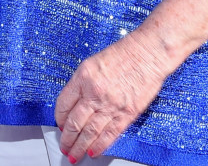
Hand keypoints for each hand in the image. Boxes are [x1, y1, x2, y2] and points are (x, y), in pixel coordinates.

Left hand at [55, 33, 170, 159]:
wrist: (148, 53)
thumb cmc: (124, 54)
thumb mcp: (92, 63)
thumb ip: (82, 84)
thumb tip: (75, 104)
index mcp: (82, 78)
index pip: (63, 104)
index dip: (59, 118)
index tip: (59, 125)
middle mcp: (94, 93)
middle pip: (74, 122)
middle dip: (67, 138)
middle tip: (64, 146)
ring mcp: (110, 105)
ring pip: (89, 132)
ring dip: (80, 146)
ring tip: (74, 155)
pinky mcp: (127, 113)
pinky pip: (110, 134)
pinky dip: (100, 145)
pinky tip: (93, 151)